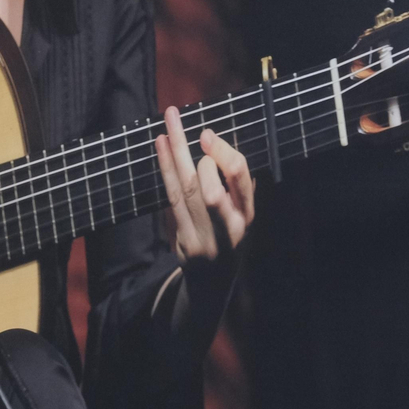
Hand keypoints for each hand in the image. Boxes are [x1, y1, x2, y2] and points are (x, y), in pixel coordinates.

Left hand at [154, 106, 255, 261]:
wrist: (214, 283)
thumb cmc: (228, 238)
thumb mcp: (241, 216)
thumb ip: (237, 188)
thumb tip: (223, 148)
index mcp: (247, 214)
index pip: (240, 180)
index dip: (223, 154)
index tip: (205, 133)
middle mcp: (230, 227)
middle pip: (210, 188)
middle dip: (194, 154)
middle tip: (182, 125)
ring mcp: (206, 236)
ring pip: (187, 191)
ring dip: (175, 155)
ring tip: (166, 127)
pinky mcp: (185, 240)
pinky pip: (173, 199)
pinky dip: (166, 171)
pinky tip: (161, 148)